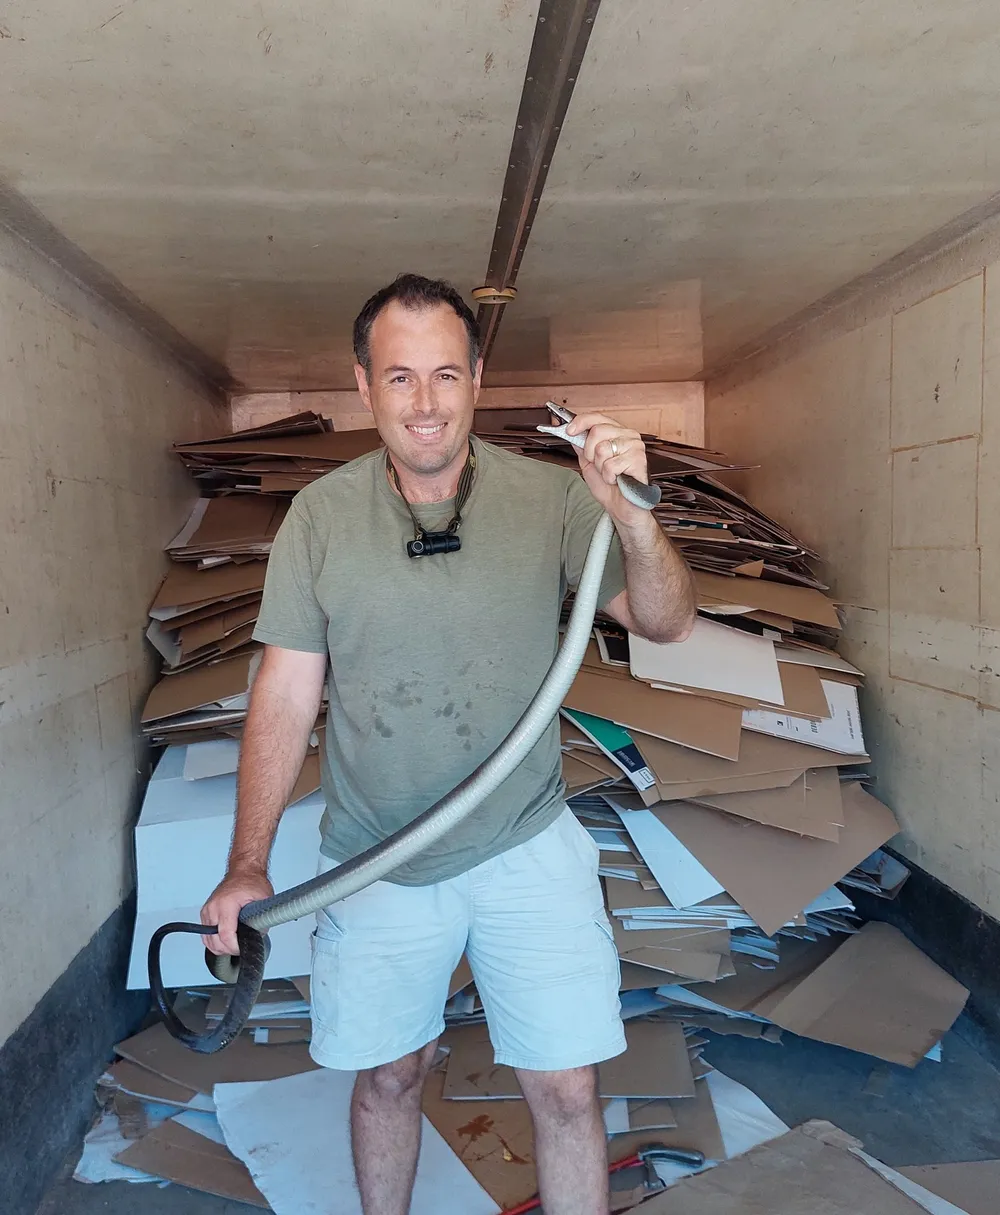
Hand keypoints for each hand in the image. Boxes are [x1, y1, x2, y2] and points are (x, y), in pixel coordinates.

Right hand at [201, 868, 273, 955]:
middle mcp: (213, 907)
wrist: (243, 871)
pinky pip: (206, 934)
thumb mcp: (264, 900)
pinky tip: (225, 940)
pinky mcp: (205, 913)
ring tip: (235, 945)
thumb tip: (257, 937)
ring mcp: (207, 910)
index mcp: (226, 903)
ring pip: (208, 940)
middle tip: (241, 947)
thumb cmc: (252, 882)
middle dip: (229, 949)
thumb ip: (262, 920)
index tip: (243, 949)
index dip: (234, 947)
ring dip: (221, 947)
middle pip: (214, 941)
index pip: (225, 935)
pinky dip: (214, 941)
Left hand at [565, 412, 651, 528]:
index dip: (581, 422)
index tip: (569, 431)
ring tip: (610, 474)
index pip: (597, 417)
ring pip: (603, 448)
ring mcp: (635, 447)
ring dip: (601, 467)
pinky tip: (617, 479)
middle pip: (597, 431)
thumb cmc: (609, 487)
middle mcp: (628, 436)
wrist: (622, 508)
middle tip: (598, 465)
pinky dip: (609, 477)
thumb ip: (581, 446)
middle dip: (590, 453)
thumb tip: (570, 431)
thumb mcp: (588, 464)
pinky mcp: (639, 460)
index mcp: (617, 433)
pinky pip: (611, 465)